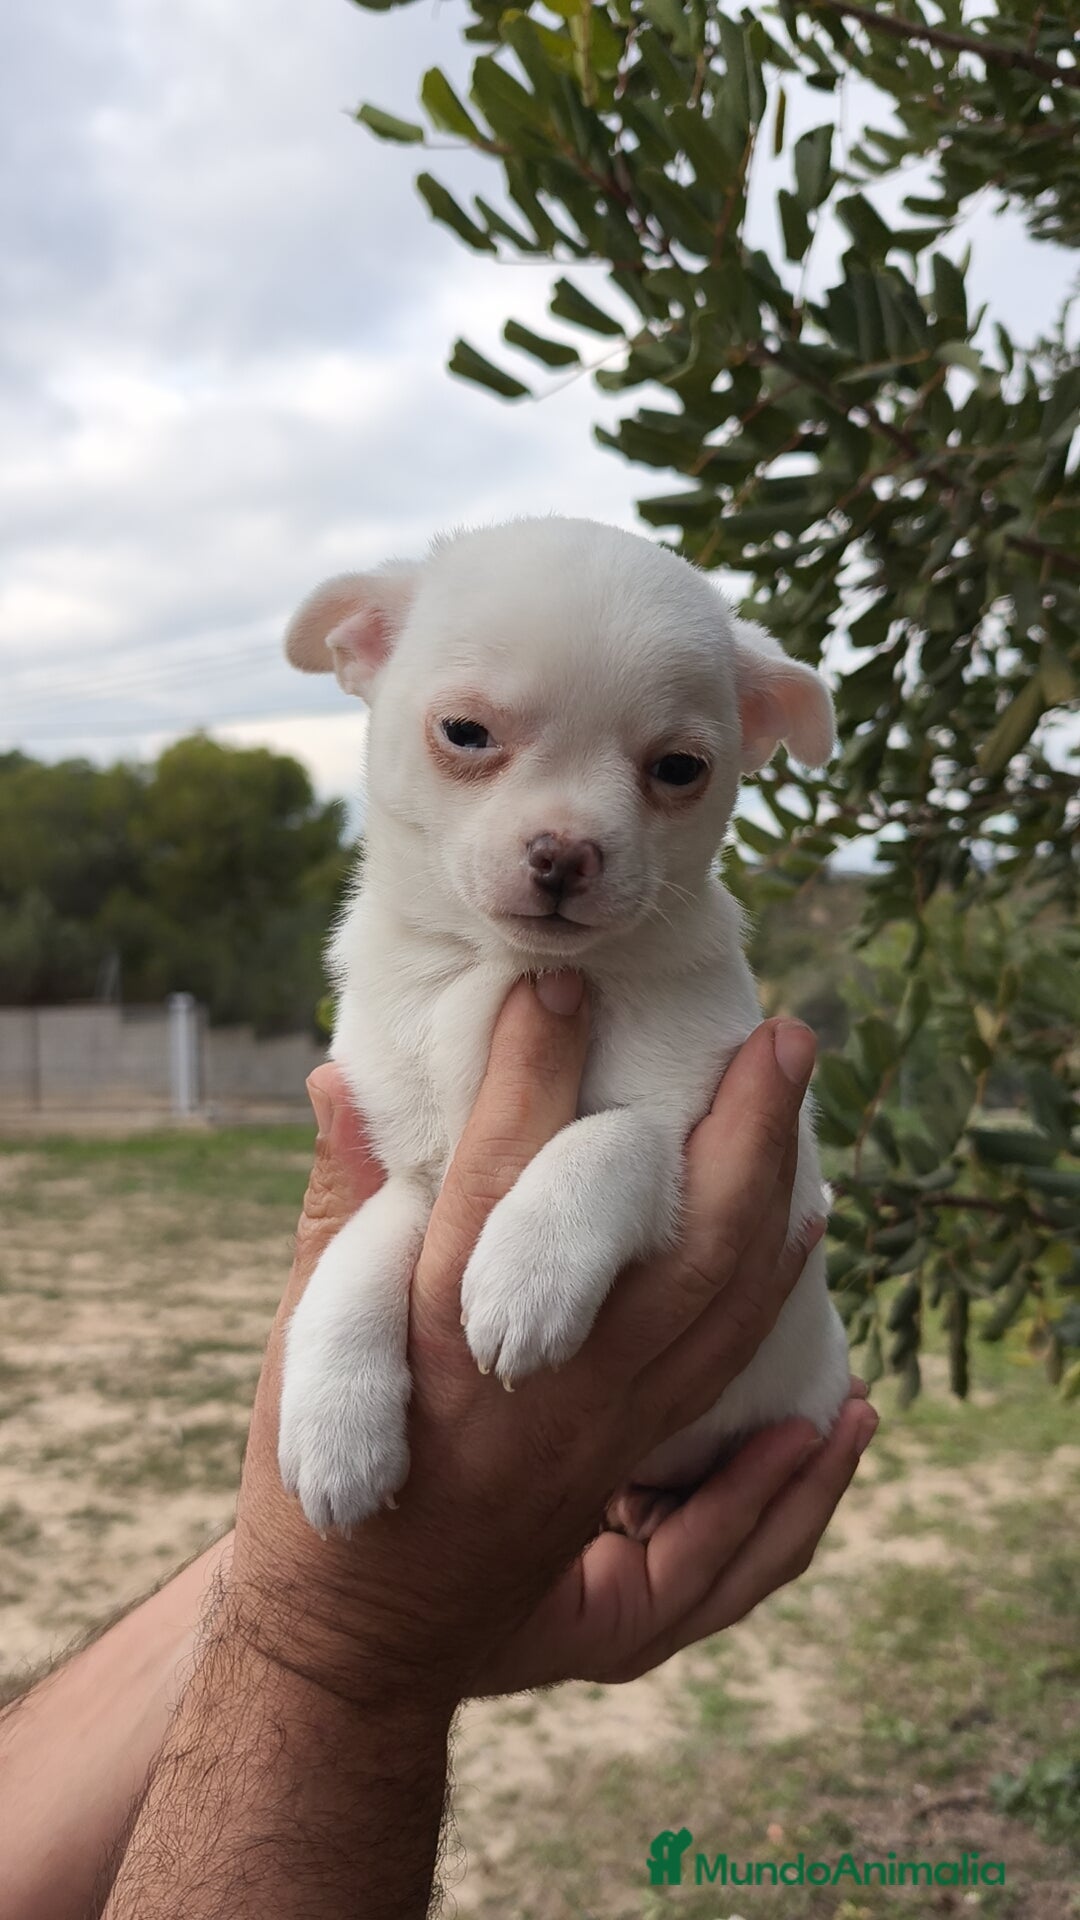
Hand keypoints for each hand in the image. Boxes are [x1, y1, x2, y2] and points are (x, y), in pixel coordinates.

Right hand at [228, 982, 875, 1712]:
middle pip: (670, 1244)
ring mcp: (604, 1432)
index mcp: (433, 1333)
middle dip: (740, 1129)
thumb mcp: (303, 1336)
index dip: (530, 1073)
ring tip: (799, 1107)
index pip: (495, 1178)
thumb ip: (336, 1206)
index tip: (560, 984)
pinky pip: (732, 1376)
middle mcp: (540, 1382)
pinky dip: (778, 1302)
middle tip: (785, 1035)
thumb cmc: (315, 1478)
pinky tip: (805, 1238)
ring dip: (774, 1194)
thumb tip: (338, 1080)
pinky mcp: (633, 1468)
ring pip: (724, 1305)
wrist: (357, 1639)